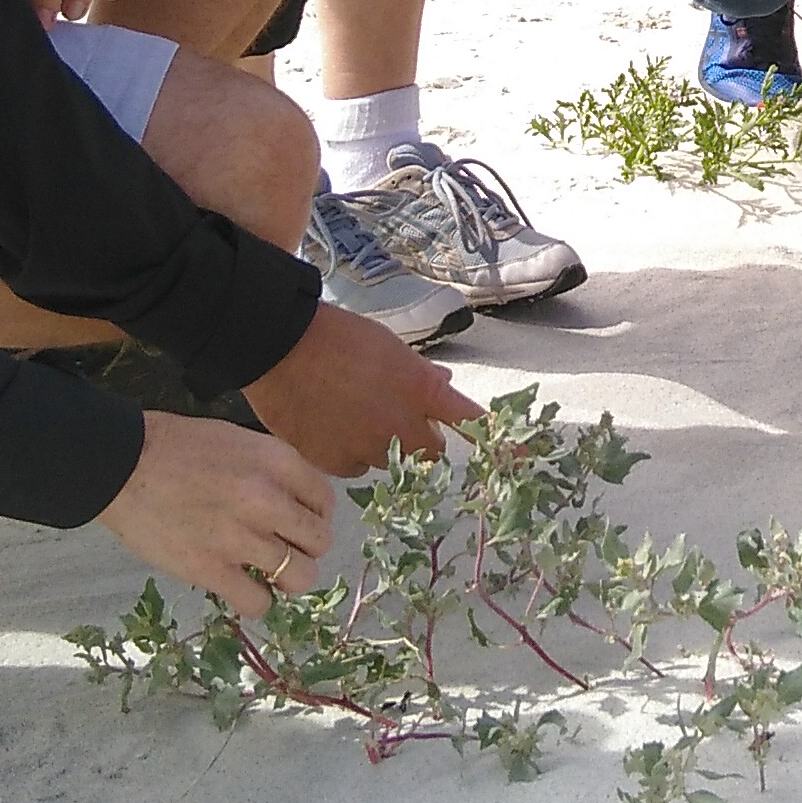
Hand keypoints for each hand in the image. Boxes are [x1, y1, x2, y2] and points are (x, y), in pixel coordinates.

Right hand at [95, 407, 337, 603]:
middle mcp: (268, 500)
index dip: (314, 516)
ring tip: (266, 572)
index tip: (298, 523)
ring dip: (286, 578)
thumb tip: (299, 504)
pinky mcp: (211, 570)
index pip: (325, 502)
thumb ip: (274, 471)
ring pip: (300, 577)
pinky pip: (259, 603)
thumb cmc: (178, 448)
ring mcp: (240, 537)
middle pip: (319, 542)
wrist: (122, 464)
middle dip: (304, 548)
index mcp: (278, 461)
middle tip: (281, 548)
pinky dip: (257, 601)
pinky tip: (242, 588)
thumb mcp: (240, 441)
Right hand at [240, 302, 478, 475]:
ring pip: (387, 459)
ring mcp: (365, 449)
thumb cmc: (340, 337)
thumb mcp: (391, 348)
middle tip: (395, 414)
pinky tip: (330, 422)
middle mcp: (398, 427)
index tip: (523, 459)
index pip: (472, 423)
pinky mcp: (333, 464)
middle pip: (429, 453)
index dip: (501, 443)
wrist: (278, 345)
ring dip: (380, 443)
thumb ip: (422, 377)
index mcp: (420, 391)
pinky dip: (349, 451)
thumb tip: (444, 386)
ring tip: (350, 411)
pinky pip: (354, 466)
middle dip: (420, 439)